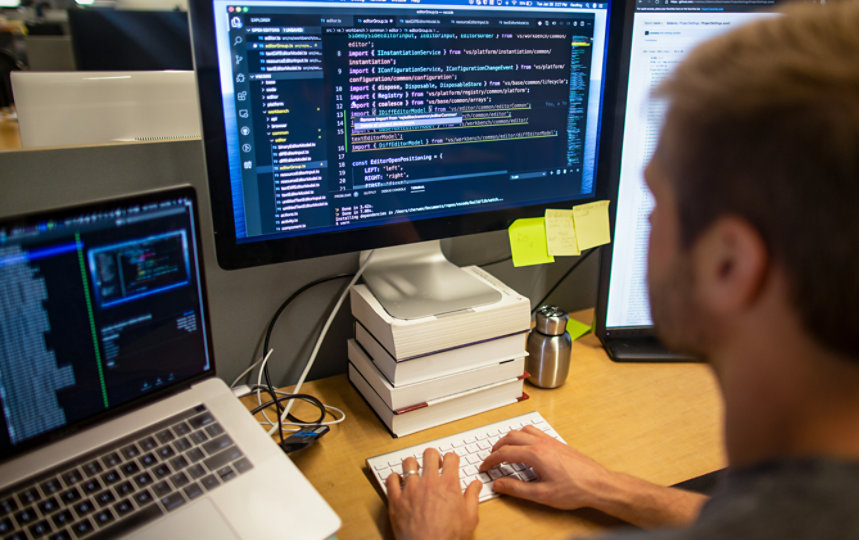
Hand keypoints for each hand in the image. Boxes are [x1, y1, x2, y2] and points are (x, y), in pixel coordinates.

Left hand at [386, 448, 480, 539]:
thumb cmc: (449, 537)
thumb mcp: (470, 518)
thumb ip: (473, 497)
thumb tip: (476, 485)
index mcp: (448, 484)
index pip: (451, 457)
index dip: (452, 458)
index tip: (451, 462)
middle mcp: (429, 482)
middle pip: (429, 454)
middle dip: (433, 456)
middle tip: (433, 464)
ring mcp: (410, 489)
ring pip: (408, 463)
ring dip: (412, 464)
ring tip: (415, 470)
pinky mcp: (396, 500)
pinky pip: (391, 480)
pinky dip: (394, 478)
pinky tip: (398, 482)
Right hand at [479, 424, 613, 510]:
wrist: (598, 484)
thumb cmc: (575, 489)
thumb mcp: (541, 495)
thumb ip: (517, 489)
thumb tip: (499, 484)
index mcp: (535, 454)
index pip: (504, 453)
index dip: (491, 460)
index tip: (485, 467)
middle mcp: (541, 443)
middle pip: (510, 437)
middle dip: (496, 447)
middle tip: (491, 459)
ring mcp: (550, 441)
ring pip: (522, 430)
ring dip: (509, 438)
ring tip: (504, 450)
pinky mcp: (557, 442)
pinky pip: (534, 431)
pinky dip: (523, 435)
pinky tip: (525, 446)